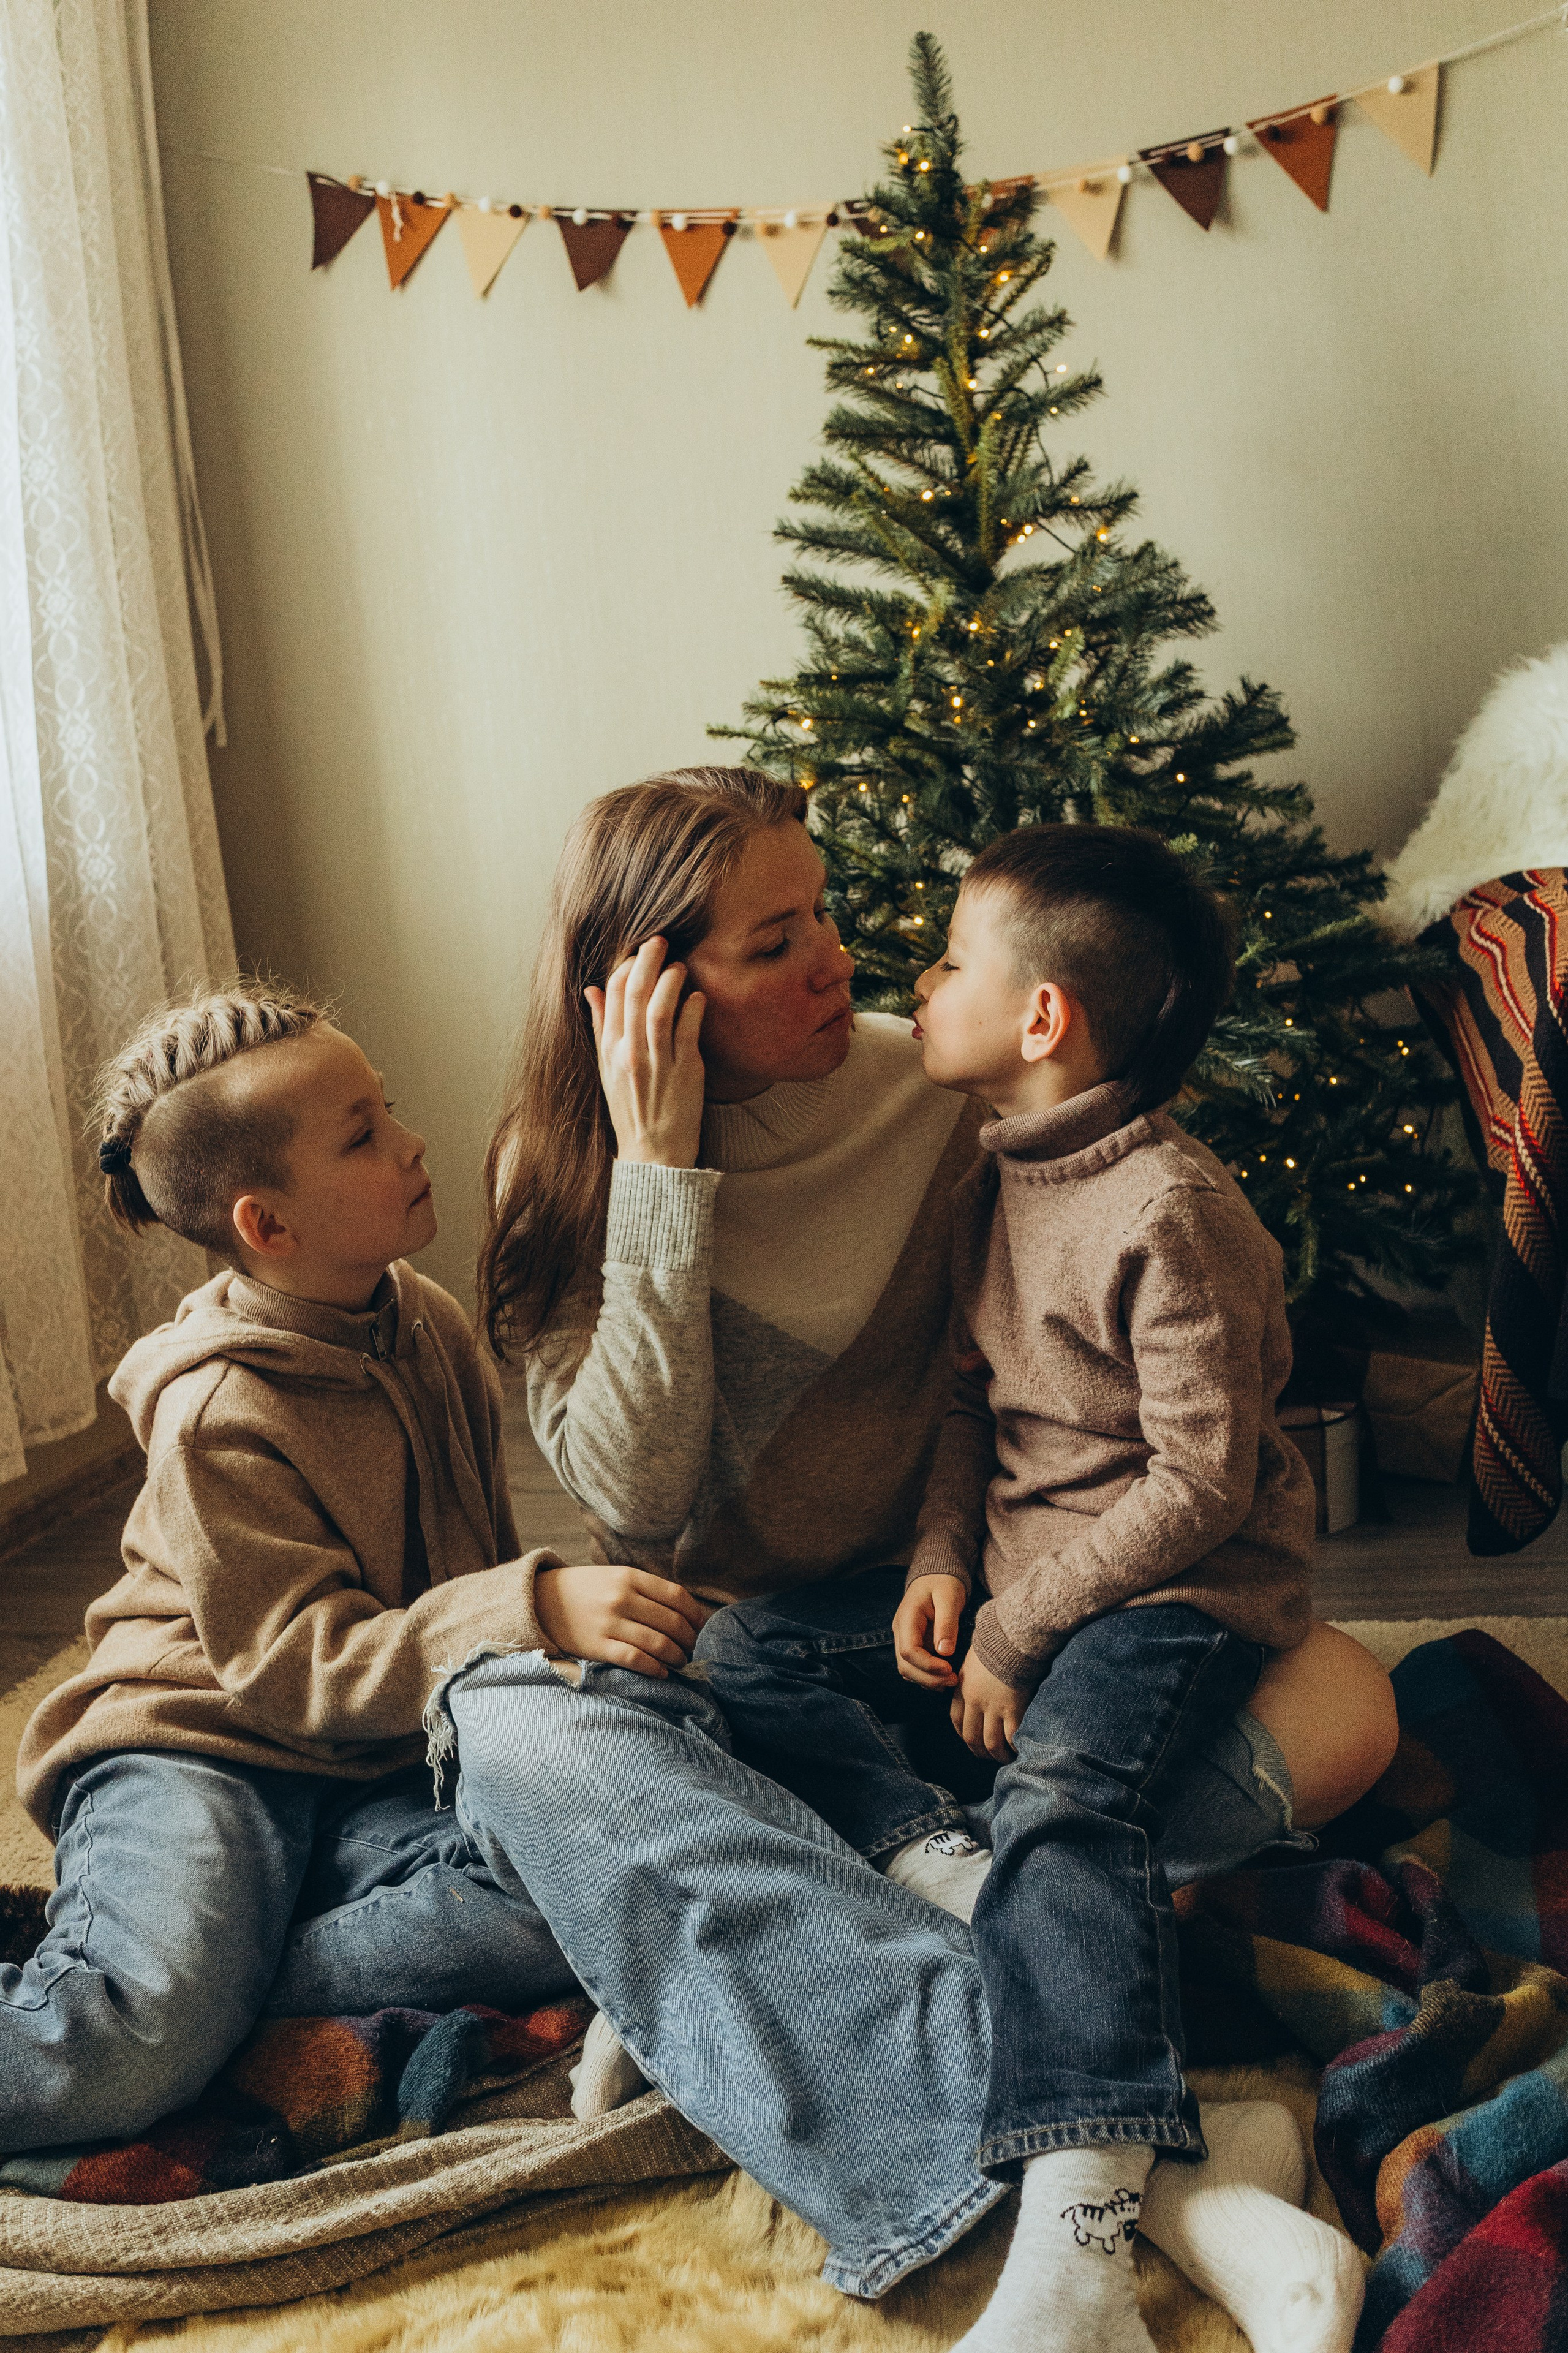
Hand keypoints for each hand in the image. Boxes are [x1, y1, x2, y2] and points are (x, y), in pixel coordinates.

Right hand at [534, 1564, 709, 1678]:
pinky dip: (655, 1669)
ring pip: (658, 1643)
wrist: (540, 1600)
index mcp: (630, 1577)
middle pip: (672, 1622)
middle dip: (690, 1640)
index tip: (702, 1628)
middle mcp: (622, 1598)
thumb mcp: (616, 1577)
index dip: (696, 1615)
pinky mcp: (598, 1646)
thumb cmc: (586, 1590)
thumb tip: (684, 1614)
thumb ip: (646, 1590)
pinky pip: (636, 1660)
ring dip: (677, 1657)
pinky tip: (662, 1673)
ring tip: (681, 1663)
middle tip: (694, 1649)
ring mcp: (609, 1623)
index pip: (677, 1596)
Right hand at [585, 937, 705, 1167]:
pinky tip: (699, 996)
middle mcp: (630, 1054)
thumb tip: (592, 989)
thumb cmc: (632, 1109)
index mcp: (610, 1050)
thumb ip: (602, 1027)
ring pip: (660, 1009)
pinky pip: (688, 1031)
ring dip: (671, 981)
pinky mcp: (685, 1072)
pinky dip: (694, 1008)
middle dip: (646, 961)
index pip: (611, 996)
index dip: (625, 967)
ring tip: (680, 966)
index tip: (638, 953)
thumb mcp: (607, 1069)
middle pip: (634, 995)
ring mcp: (657, 1063)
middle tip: (660, 940)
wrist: (654, 1153)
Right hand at [893, 1575, 967, 1687]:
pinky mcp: (914, 1644)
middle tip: (954, 1680)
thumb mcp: (949, 1597)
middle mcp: (901, 1631)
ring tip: (952, 1681)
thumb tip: (945, 1652)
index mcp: (907, 1618)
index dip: (927, 1665)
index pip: (908, 1651)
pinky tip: (945, 1677)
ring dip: (928, 1681)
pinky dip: (928, 1676)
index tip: (949, 1669)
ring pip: (908, 1670)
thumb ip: (947, 1623)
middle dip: (928, 1678)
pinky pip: (915, 1667)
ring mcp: (905, 1638)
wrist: (937, 1576)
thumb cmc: (944, 1583)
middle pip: (905, 1665)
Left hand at [950, 1651, 1031, 1761]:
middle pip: (972, 1737)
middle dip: (980, 1751)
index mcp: (963, 1688)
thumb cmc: (997, 1642)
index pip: (957, 1720)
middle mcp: (975, 1702)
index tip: (972, 1740)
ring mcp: (993, 1707)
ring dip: (998, 1755)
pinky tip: (1020, 1750)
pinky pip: (1011, 1737)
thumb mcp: (975, 1659)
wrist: (1013, 1636)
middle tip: (990, 1756)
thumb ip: (973, 1677)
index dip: (964, 1734)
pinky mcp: (1013, 1709)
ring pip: (991, 1743)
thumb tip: (979, 1685)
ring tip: (1008, 1758)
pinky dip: (1014, 1747)